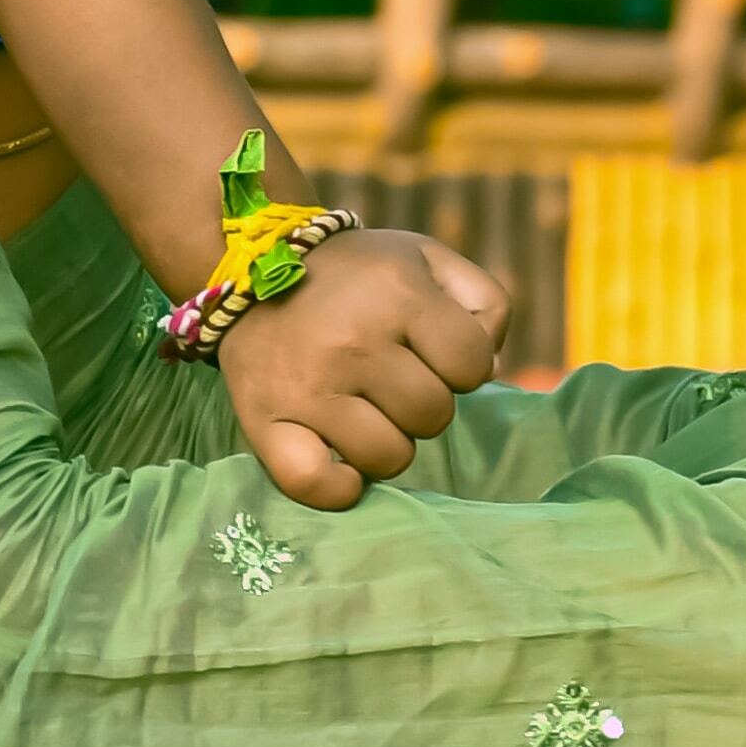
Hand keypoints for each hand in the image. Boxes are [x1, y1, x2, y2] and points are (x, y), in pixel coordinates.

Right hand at [216, 227, 512, 509]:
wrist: (253, 266)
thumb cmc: (357, 273)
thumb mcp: (429, 259)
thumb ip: (484, 302)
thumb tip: (492, 370)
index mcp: (400, 295)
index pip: (472, 365)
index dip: (464, 365)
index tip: (434, 352)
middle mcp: (354, 342)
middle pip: (433, 416)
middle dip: (424, 404)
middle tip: (393, 382)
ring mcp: (308, 387)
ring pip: (389, 457)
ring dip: (387, 443)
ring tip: (365, 412)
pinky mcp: (264, 421)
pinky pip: (312, 482)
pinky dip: (337, 487)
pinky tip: (344, 469)